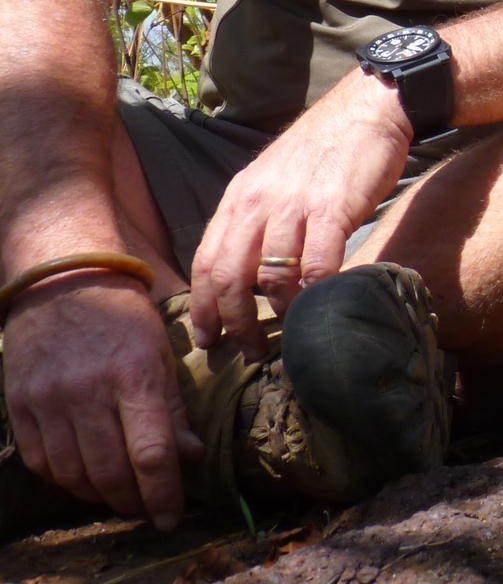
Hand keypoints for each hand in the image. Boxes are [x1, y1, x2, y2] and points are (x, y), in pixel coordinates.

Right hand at [3, 272, 199, 527]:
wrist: (63, 281)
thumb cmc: (124, 315)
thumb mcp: (163, 351)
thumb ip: (173, 407)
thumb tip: (187, 458)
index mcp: (134, 375)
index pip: (151, 453)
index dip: (163, 494)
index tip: (171, 517)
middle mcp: (88, 392)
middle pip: (110, 472)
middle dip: (133, 501)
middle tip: (148, 510)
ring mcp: (48, 400)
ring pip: (74, 475)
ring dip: (99, 495)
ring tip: (120, 497)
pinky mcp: (20, 405)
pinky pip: (41, 461)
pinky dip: (64, 479)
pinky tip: (84, 478)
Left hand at [189, 72, 411, 357]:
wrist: (366, 108)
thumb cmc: (325, 149)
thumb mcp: (275, 179)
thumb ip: (258, 219)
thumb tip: (250, 272)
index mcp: (239, 197)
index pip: (206, 261)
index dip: (203, 307)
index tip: (209, 339)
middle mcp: (258, 201)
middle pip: (229, 275)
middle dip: (233, 322)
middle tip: (247, 351)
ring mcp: (294, 204)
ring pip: (271, 275)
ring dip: (276, 315)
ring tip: (287, 337)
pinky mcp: (332, 208)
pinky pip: (317, 264)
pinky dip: (315, 294)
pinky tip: (322, 308)